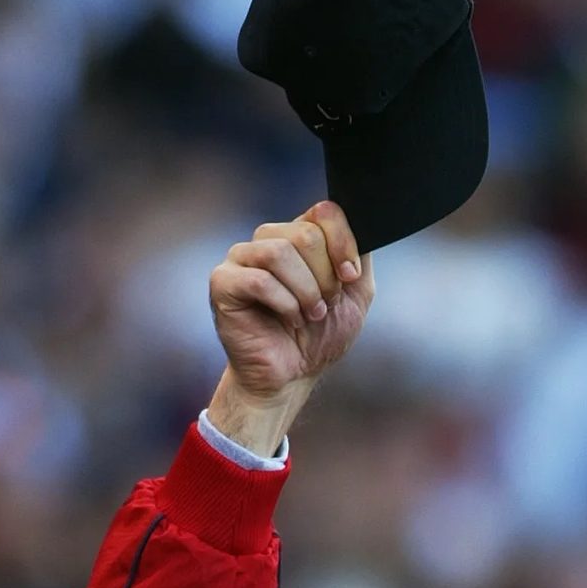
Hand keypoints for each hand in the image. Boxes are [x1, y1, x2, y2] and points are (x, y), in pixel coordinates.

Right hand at [207, 202, 373, 452]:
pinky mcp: (223, 282)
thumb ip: (361, 256)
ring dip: (305, 291)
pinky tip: (289, 321)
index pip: (324, 211)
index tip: (350, 277)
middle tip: (324, 305)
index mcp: (297, 235)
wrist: (292, 376)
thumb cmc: (319, 336)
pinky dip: (284, 304)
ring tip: (309, 316)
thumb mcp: (355, 294)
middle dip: (325, 277)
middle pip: (305, 234)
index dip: (343, 243)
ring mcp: (241, 258)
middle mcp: (267, 240)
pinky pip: (259, 280)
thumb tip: (363, 225)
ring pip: (280, 252)